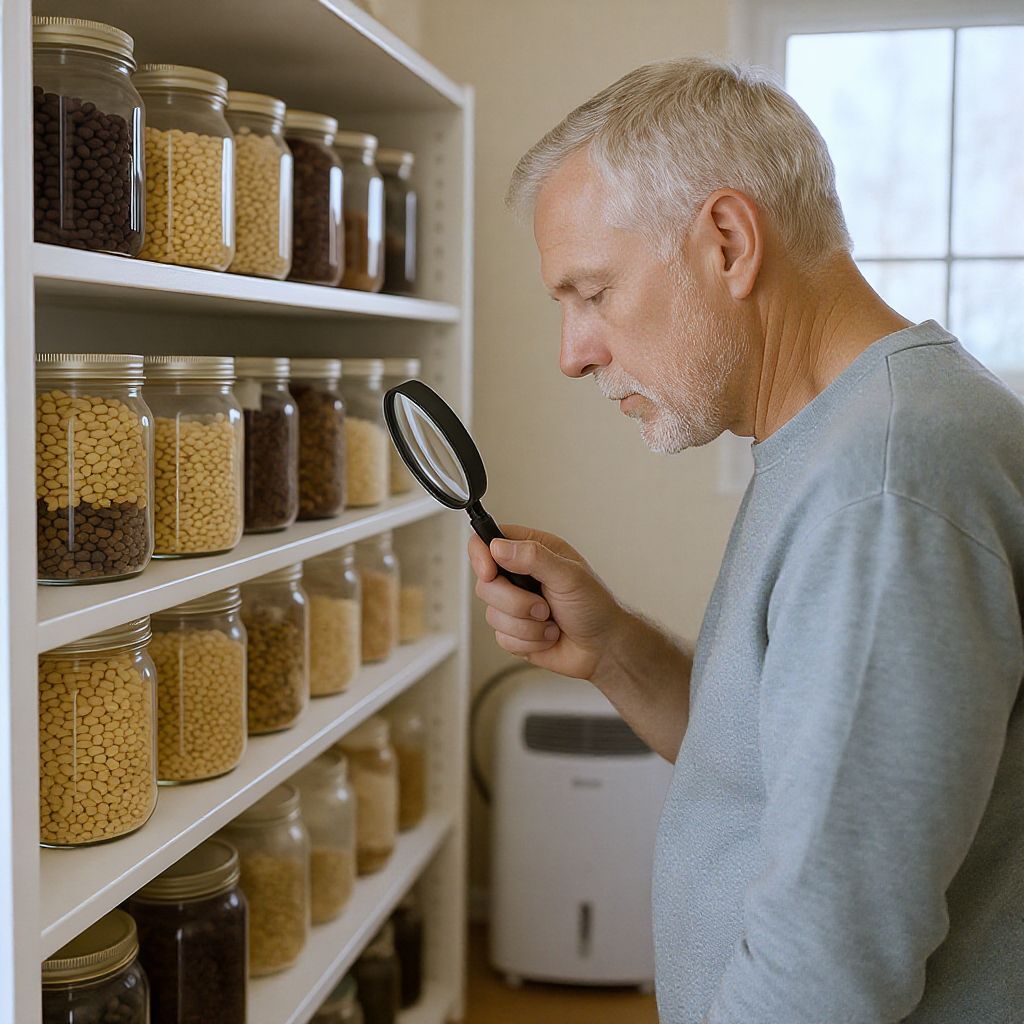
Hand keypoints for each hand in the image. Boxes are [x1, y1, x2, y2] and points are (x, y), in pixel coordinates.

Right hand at [467, 524, 622, 679]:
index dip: (482, 555)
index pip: (489, 541)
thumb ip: (534, 557)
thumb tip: (499, 547)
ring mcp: (515, 605)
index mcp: (532, 551)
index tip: (490, 572)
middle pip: (485, 584)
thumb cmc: (595, 606)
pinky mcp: (514, 631)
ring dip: (527, 625)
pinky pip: (502, 637)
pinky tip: (548, 636)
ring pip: (492, 614)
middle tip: (543, 605)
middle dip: (515, 602)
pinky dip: (528, 641)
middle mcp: (520, 576)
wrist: (603, 647)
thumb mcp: (569, 575)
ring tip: (551, 621)